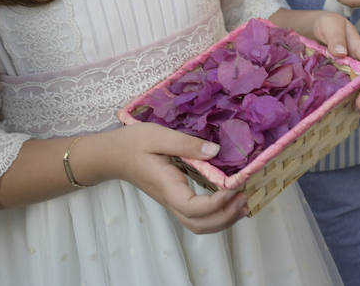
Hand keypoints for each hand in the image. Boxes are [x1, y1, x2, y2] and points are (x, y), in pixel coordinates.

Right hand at [98, 123, 247, 232]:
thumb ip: (186, 143)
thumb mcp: (158, 135)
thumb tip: (216, 151)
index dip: (217, 204)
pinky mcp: (176, 197)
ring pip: (199, 225)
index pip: (193, 208)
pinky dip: (217, 214)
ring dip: (224, 219)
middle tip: (247, 197)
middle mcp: (170, 199)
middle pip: (199, 225)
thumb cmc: (133, 143)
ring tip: (244, 202)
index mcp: (167, 186)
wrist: (112, 154)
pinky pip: (197, 216)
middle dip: (226, 217)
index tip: (234, 187)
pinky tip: (231, 200)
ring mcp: (172, 201)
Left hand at [298, 11, 359, 110]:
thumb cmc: (325, 25)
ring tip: (355, 109)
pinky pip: (350, 96)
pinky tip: (342, 110)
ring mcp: (352, 76)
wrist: (310, 32)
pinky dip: (349, 104)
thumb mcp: (329, 24)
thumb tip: (340, 53)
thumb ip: (335, 36)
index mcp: (359, 47)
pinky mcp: (342, 84)